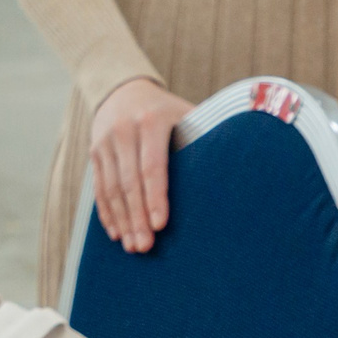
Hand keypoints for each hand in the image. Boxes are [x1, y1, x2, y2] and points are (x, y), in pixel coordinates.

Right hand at [90, 76, 194, 254]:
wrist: (122, 90)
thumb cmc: (166, 109)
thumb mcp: (185, 112)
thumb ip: (206, 133)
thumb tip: (242, 161)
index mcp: (150, 122)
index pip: (152, 166)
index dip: (155, 197)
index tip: (160, 224)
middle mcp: (123, 131)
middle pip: (129, 183)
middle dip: (137, 217)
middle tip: (144, 246)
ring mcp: (105, 142)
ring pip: (111, 189)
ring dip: (122, 220)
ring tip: (132, 246)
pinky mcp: (95, 153)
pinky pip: (99, 188)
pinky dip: (107, 212)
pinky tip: (115, 232)